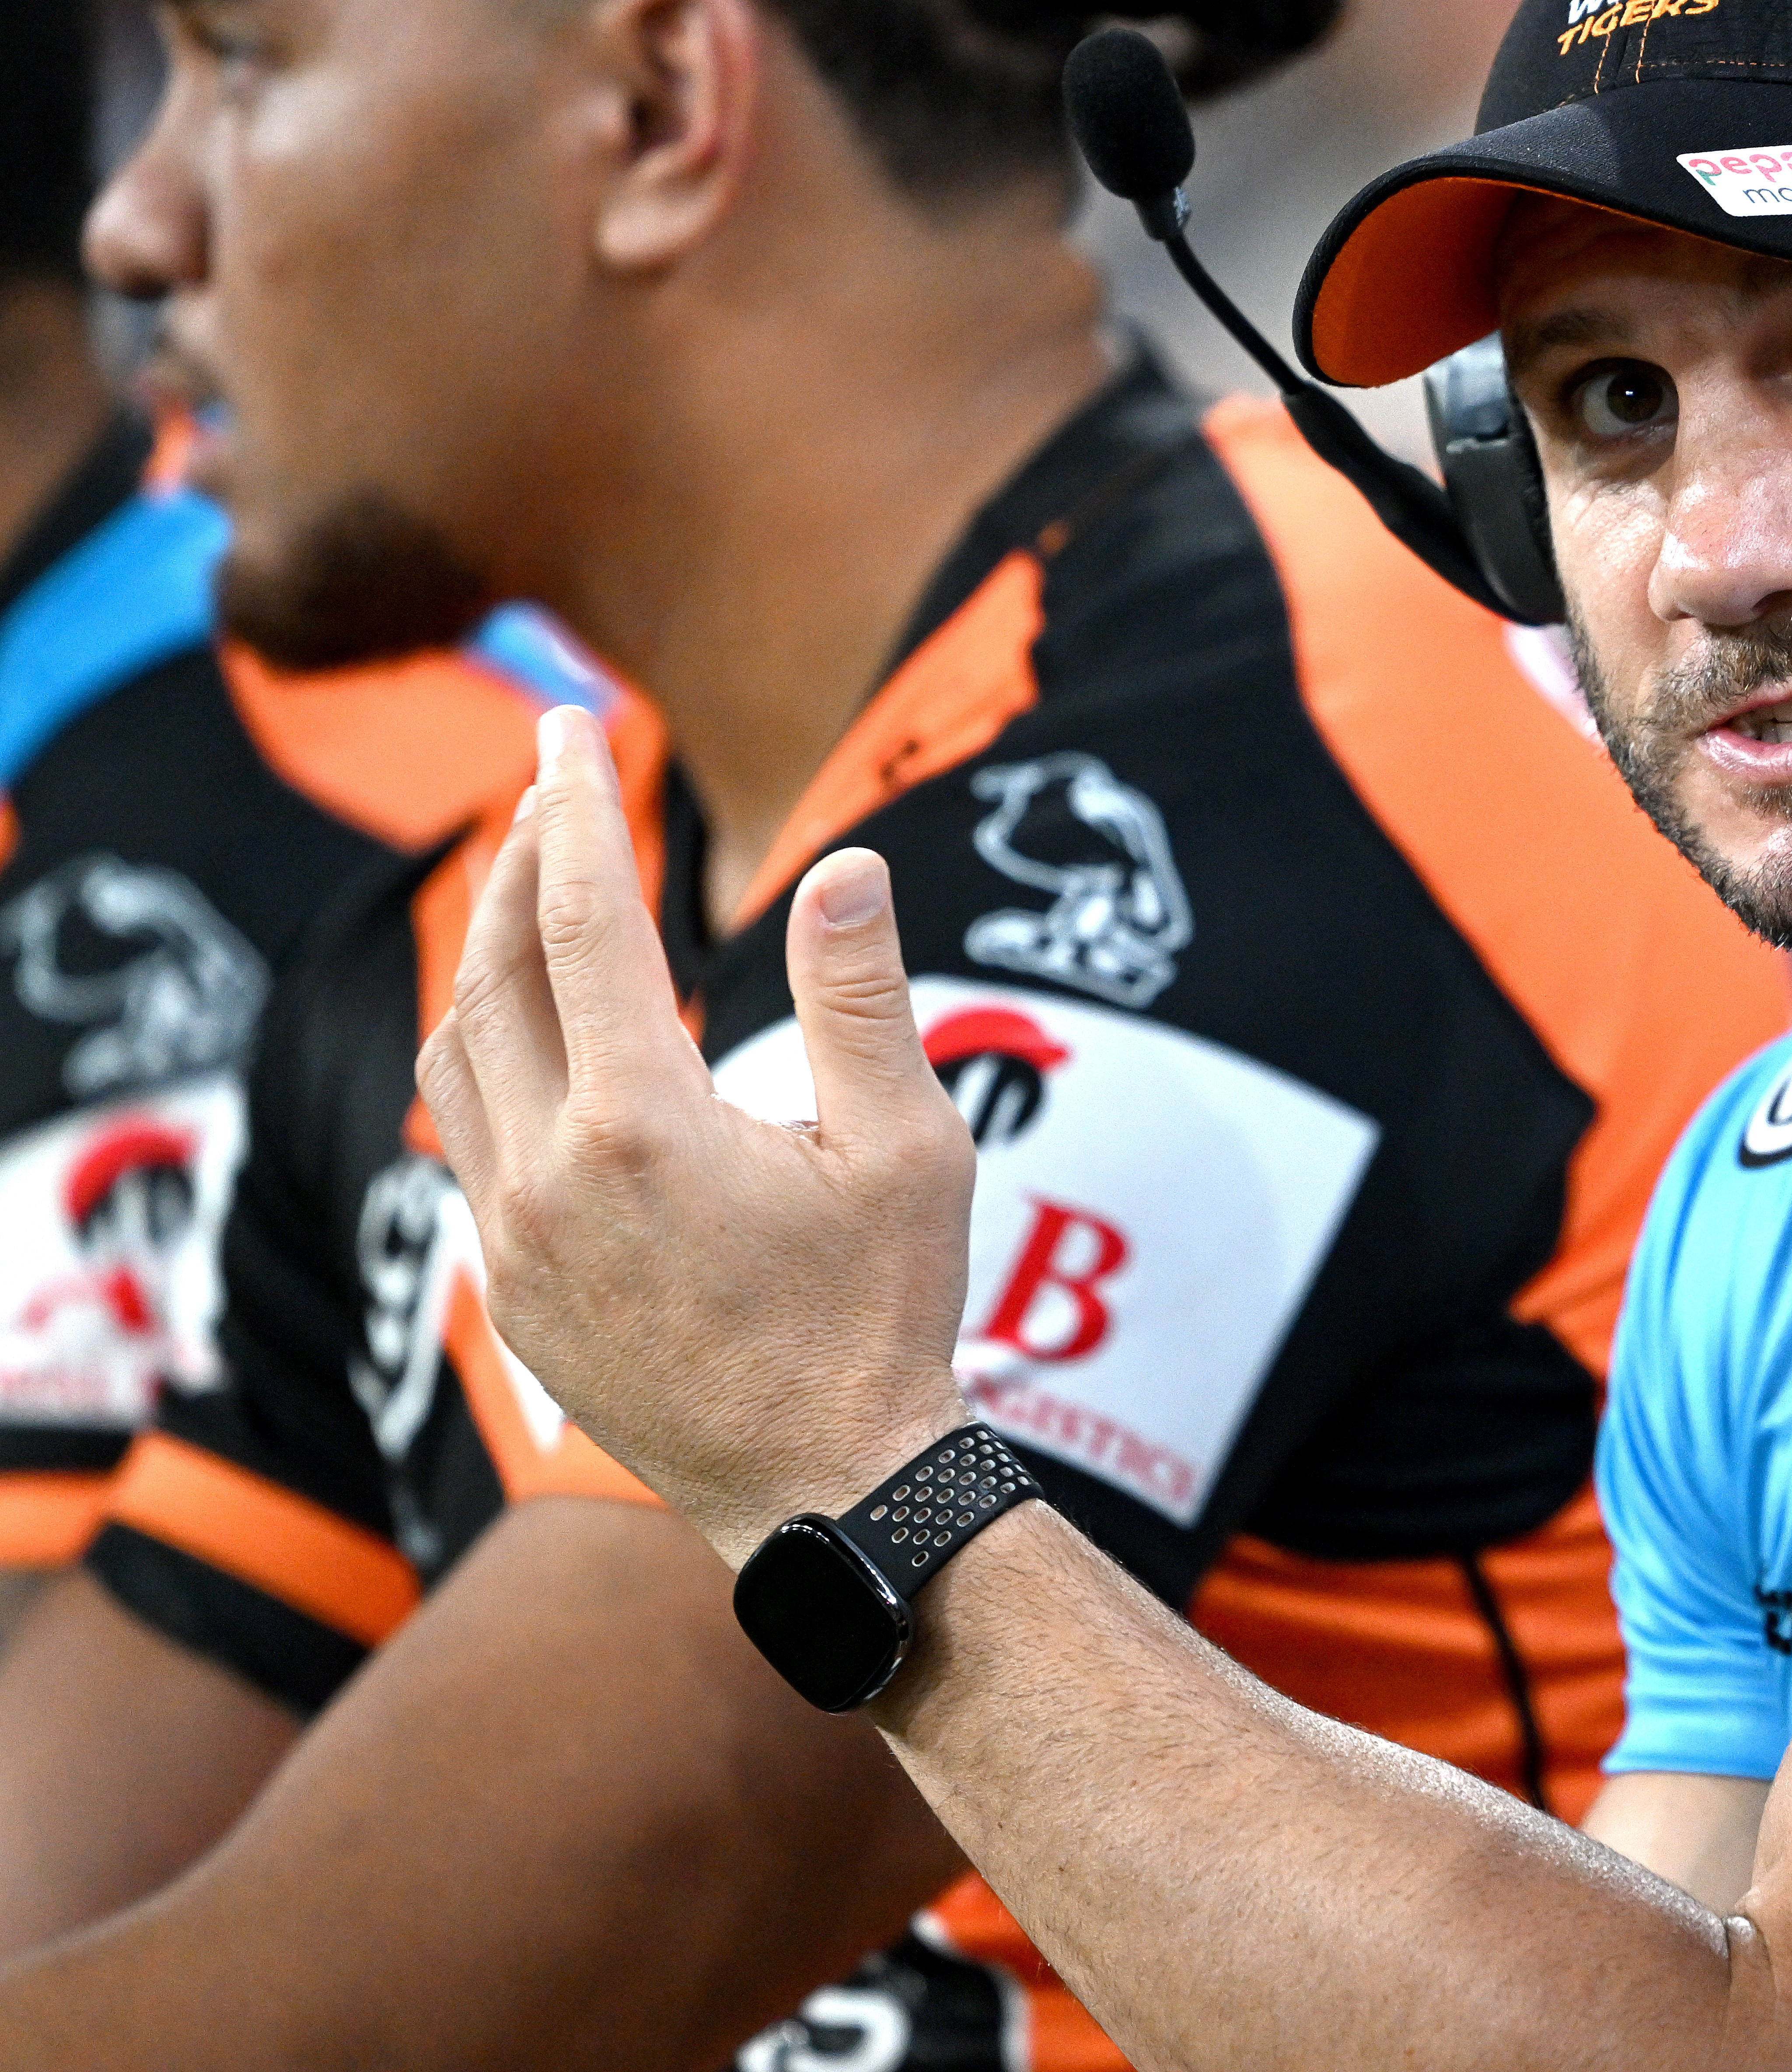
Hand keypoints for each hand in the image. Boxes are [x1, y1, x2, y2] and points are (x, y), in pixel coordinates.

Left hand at [418, 706, 977, 1562]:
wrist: (824, 1490)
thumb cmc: (883, 1316)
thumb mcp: (908, 1148)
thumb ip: (862, 998)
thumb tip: (844, 865)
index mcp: (645, 1123)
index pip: (581, 918)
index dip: (573, 806)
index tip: (567, 729)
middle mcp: (551, 1174)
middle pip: (494, 971)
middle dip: (516, 860)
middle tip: (551, 782)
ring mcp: (517, 1239)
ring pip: (456, 1055)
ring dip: (485, 957)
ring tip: (529, 893)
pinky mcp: (513, 1291)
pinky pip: (465, 1141)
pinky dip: (485, 1056)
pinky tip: (529, 1035)